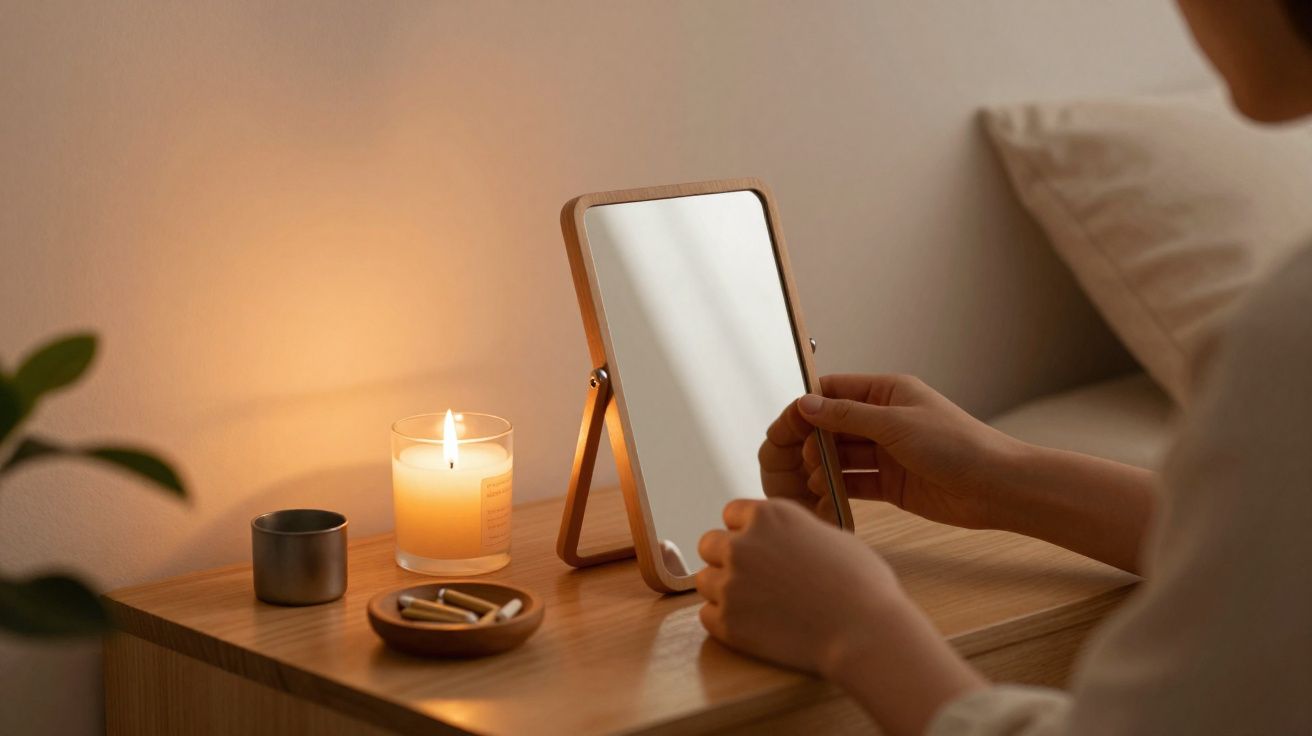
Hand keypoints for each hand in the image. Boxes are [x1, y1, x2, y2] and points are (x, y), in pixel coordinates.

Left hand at [696, 498, 902, 674]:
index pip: (732, 512)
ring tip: (756, 605)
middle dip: (726, 558)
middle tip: (753, 578)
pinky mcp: (726, 622)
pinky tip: (753, 625)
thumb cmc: (862, 584)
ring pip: (705, 581)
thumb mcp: (831, 536)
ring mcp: (730, 584)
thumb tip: (788, 539)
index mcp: (768, 515)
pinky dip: (725, 621)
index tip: (759, 547)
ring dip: (724, 590)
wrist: (864, 632)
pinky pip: (707, 616)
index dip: (746, 530)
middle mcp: (741, 544)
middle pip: (709, 544)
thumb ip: (796, 531)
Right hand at [759, 374, 1022, 529]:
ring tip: (813, 479)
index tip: (785, 422)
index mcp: (888, 392)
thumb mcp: (895, 423)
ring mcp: (887, 453)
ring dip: (823, 467)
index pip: (835, 391)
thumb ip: (847, 415)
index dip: (808, 405)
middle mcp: (885, 420)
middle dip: (812, 441)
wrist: (994, 487)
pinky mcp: (890, 484)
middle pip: (835, 426)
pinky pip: (854, 483)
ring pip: (842, 456)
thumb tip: (806, 404)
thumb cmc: (956, 445)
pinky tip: (821, 495)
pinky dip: (837, 489)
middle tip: (797, 458)